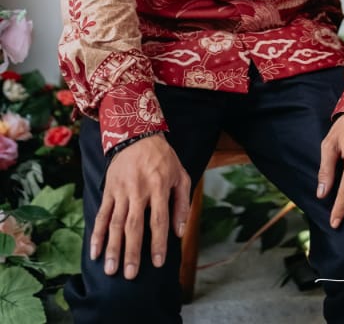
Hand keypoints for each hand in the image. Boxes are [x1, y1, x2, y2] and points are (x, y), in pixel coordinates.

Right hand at [91, 134, 190, 279]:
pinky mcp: (109, 190)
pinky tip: (94, 252)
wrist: (137, 136)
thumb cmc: (163, 158)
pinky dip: (96, 234)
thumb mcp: (180, 175)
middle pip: (134, 225)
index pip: (159, 220)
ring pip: (115, 223)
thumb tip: (179, 232)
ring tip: (110, 270)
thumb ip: (181, 203)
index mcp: (159, 187)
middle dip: (131, 252)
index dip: (159, 243)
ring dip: (112, 248)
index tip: (157, 263)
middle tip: (129, 275)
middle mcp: (139, 190)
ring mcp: (121, 191)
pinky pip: (101, 214)